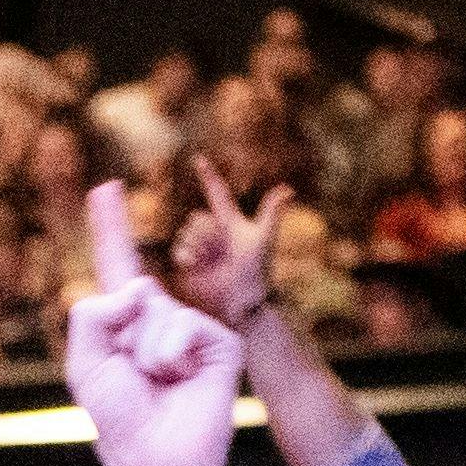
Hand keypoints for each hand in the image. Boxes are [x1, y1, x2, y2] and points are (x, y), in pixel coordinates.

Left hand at [62, 178, 240, 465]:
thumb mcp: (85, 365)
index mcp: (126, 324)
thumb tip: (137, 287)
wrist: (158, 461)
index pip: (119, 266)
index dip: (111, 227)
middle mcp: (161, 319)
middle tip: (136, 378)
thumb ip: (90, 315)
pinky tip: (183, 382)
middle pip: (134, 286)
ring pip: (155, 309)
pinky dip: (171, 357)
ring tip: (159, 385)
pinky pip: (183, 327)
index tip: (105, 188)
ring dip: (145, 353)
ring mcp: (193, 328)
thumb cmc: (121, 420)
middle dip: (124, 332)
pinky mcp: (222, 342)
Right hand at [164, 154, 270, 327]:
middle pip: (197, 217)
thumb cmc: (256, 274)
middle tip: (219, 250)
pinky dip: (183, 254)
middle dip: (204, 232)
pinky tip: (191, 265)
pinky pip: (176, 250)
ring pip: (186, 232)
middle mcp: (213, 234)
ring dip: (195, 245)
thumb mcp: (262, 241)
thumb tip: (288, 189)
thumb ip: (271, 214)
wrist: (239, 306)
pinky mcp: (186, 267)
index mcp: (230, 223)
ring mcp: (199, 250)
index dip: (208, 176)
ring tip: (206, 261)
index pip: (218, 193)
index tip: (198, 158)